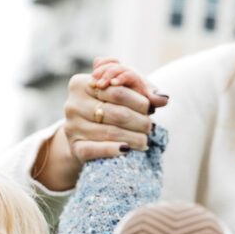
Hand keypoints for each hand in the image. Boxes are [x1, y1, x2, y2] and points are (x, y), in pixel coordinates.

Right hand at [32, 58, 164, 190]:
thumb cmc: (108, 105)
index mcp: (81, 83)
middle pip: (115, 113)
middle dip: (139, 121)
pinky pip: (95, 150)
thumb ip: (143, 89)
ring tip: (145, 140)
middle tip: (150, 127)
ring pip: (109, 132)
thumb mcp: (123, 90)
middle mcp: (72, 104)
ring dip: (134, 138)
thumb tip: (162, 99)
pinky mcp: (74, 147)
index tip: (151, 109)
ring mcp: (72, 126)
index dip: (139, 101)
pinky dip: (113, 150)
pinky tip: (128, 149)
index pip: (116, 91)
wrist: (85, 132)